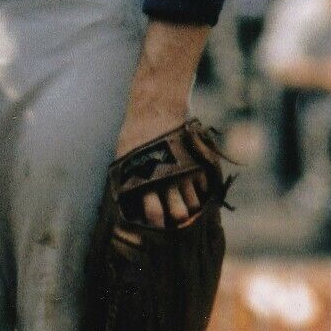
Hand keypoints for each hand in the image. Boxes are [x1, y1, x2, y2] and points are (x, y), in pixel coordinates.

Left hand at [114, 108, 203, 227]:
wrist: (157, 107)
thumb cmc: (136, 135)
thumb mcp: (125, 159)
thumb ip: (129, 184)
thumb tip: (130, 206)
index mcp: (146, 181)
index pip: (154, 214)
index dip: (157, 223)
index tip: (158, 223)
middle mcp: (167, 179)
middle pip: (179, 214)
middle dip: (178, 219)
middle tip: (175, 217)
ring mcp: (185, 172)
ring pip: (194, 203)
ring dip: (190, 206)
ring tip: (184, 203)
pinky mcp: (199, 163)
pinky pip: (204, 188)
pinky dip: (200, 192)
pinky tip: (193, 188)